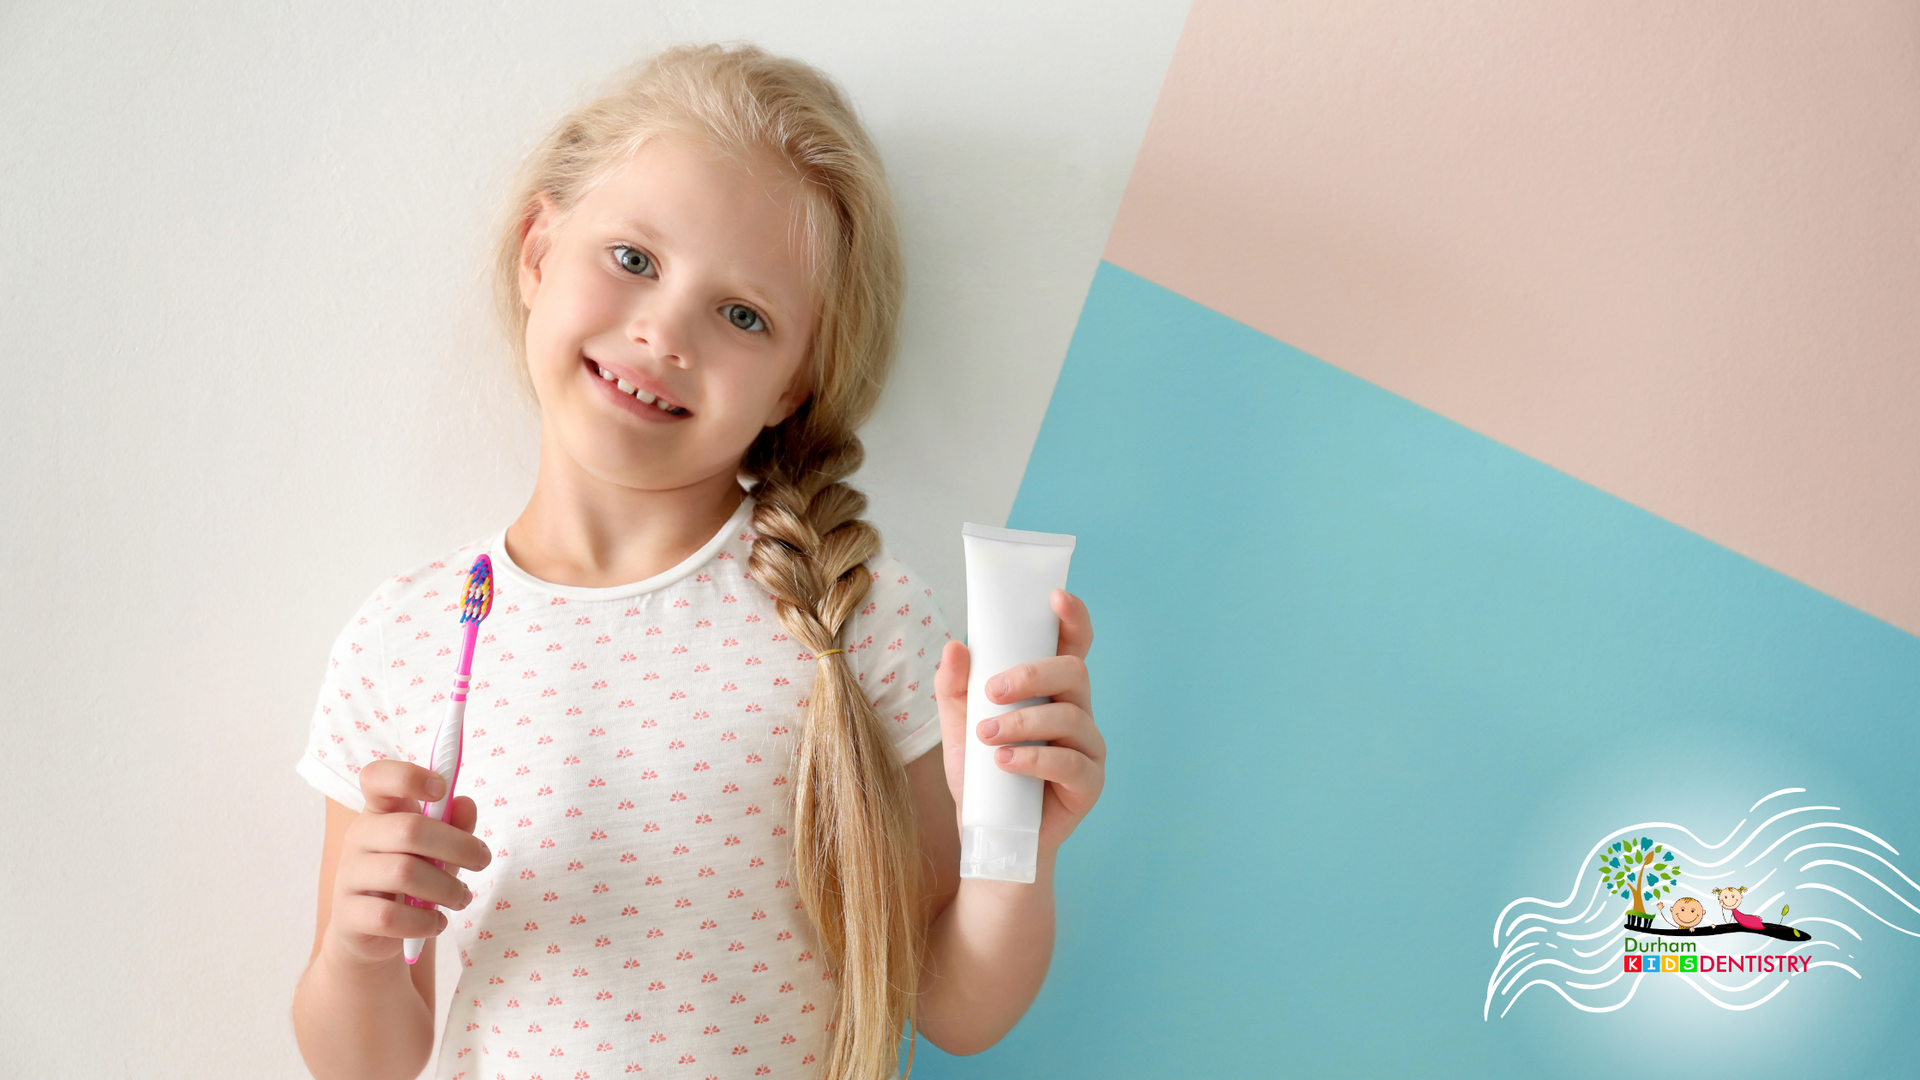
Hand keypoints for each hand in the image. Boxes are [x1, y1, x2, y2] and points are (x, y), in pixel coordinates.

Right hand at [323, 760, 491, 965]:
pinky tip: (437, 922)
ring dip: (446, 888)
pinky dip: (424, 921)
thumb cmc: (410, 879)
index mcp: (378, 812)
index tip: (441, 789)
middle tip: (482, 861)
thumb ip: (453, 826)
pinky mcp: (348, 916)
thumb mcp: (436, 849)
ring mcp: (348, 876)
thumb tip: (465, 804)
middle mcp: (358, 838)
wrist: (372, 931)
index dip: (408, 776)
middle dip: (457, 846)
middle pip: (408, 829)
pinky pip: (390, 916)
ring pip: (403, 873)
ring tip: (462, 897)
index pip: (377, 778)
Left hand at [934, 589, 1103, 853]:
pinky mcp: (1089, 785)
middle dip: (1032, 674)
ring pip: (1070, 718)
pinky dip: (1034, 759)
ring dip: (1024, 722)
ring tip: (987, 737)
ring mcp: (1089, 749)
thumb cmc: (983, 778)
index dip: (1072, 617)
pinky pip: (1071, 764)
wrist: (991, 837)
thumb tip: (955, 646)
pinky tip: (1005, 762)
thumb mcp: (958, 729)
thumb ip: (954, 688)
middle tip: (991, 691)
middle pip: (1073, 672)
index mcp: (1052, 691)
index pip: (1072, 644)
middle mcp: (1077, 713)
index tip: (1055, 598)